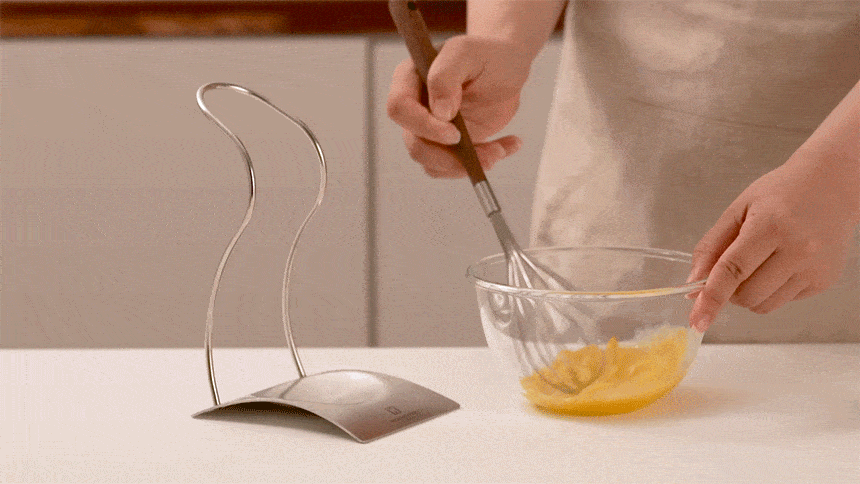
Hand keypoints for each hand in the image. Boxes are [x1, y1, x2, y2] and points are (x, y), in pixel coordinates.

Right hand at [386, 35, 532, 177]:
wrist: (507, 69)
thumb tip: (439, 112)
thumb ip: (446, 75)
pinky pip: (454, 168)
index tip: (455, 134)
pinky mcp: (447, 147)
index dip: (423, 125)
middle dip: (449, 157)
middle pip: (415, 144)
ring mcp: (430, 131)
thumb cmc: (487, 54)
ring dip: (467, 165)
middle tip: (488, 154)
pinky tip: (505, 147)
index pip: (399, 108)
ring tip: (500, 150)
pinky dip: (481, 164)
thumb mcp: (468, 52)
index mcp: (409, 79)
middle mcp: (415, 108)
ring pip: (433, 163)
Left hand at [687, 147, 859, 331]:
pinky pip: (783, 301)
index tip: (697, 319)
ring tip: (759, 263)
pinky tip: (780, 264)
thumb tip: (694, 281)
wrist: (833, 186)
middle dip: (729, 291)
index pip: (733, 270)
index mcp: (771, 226)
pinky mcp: (824, 280)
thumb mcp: (738, 209)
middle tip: (732, 269)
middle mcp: (798, 249)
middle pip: (746, 294)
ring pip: (764, 305)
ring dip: (749, 294)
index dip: (711, 297)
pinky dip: (771, 290)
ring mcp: (814, 268)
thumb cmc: (782, 193)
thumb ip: (712, 245)